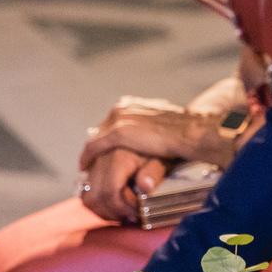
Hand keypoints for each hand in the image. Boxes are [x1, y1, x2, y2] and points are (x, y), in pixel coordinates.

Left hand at [80, 96, 208, 167]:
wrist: (187, 131)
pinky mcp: (117, 132)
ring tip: (87, 164)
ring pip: (96, 138)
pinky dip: (87, 158)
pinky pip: (93, 147)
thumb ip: (152, 126)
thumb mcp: (163, 122)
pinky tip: (84, 166)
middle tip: (94, 158)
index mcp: (132, 104)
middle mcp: (122, 107)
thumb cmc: (181, 129)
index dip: (107, 134)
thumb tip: (152, 134)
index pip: (112, 120)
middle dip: (98, 143)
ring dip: (91, 152)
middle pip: (101, 128)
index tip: (105, 146)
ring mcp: (118, 119)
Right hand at [80, 148, 169, 222]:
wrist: (153, 134)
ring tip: (123, 213)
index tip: (138, 213)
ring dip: (104, 210)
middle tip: (131, 216)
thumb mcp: (161, 160)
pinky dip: (97, 203)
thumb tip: (145, 188)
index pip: (110, 191)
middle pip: (96, 196)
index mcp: (117, 155)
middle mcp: (100, 158)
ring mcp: (93, 163)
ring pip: (87, 197)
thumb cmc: (158, 149)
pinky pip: (85, 192)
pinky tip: (114, 206)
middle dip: (114, 212)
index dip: (123, 207)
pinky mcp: (91, 168)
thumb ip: (153, 173)